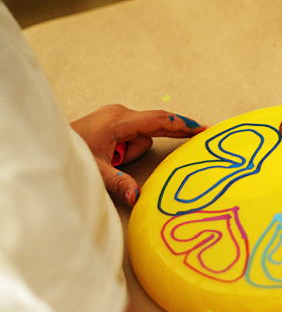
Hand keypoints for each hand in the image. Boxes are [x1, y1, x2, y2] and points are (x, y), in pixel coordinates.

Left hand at [70, 104, 205, 205]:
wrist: (48, 143)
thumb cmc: (69, 152)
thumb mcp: (95, 171)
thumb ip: (118, 182)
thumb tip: (137, 197)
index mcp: (118, 121)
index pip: (158, 121)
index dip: (181, 125)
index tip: (201, 128)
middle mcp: (120, 114)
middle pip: (155, 125)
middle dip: (172, 133)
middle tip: (203, 133)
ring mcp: (116, 116)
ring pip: (141, 135)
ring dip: (132, 151)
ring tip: (113, 160)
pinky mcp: (113, 121)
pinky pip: (133, 134)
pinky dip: (129, 147)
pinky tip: (114, 156)